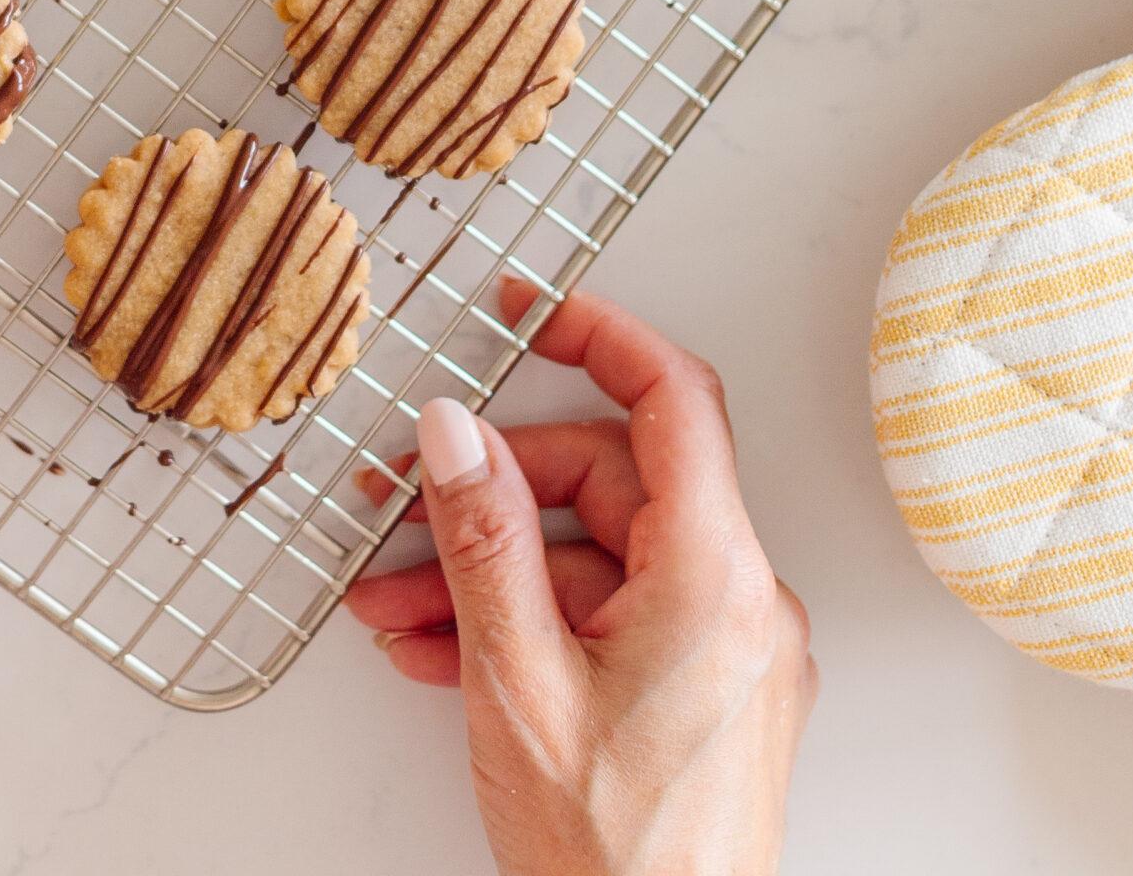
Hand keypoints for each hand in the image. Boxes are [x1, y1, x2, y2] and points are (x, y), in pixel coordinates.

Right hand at [343, 281, 813, 875]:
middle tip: (399, 512)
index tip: (529, 311)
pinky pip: (610, 619)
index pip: (672, 400)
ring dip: (487, 573)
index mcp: (715, 577)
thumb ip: (482, 539)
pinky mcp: (703, 698)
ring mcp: (724, 654)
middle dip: (490, 496)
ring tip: (394, 609)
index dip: (598, 335)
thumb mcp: (518, 679)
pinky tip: (443, 653)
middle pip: (609, 484)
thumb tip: (453, 431)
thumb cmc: (617, 860)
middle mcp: (738, 603)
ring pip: (595, 559)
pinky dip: (528, 623)